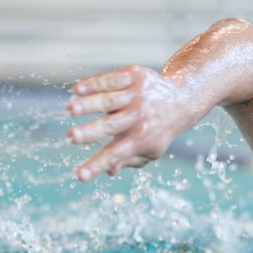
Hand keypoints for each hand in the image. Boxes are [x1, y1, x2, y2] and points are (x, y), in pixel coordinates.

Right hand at [67, 66, 196, 181]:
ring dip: (90, 104)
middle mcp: (139, 117)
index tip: (79, 176)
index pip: (116, 155)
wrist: (182, 100)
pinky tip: (78, 89)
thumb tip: (110, 171)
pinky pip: (111, 80)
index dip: (98, 165)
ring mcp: (137, 96)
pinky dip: (94, 84)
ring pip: (110, 100)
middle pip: (112, 126)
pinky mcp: (134, 77)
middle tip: (71, 137)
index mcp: (141, 139)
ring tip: (70, 109)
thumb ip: (128, 160)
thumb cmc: (158, 130)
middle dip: (91, 132)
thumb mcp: (150, 151)